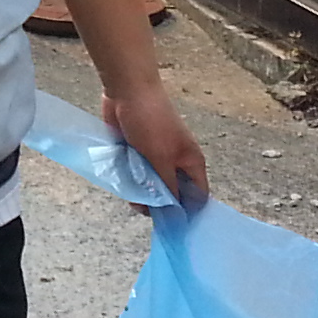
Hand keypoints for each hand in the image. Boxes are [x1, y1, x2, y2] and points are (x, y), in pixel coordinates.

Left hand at [105, 80, 211, 210]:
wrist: (126, 90)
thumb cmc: (151, 121)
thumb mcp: (161, 159)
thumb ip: (168, 189)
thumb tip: (175, 216)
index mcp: (191, 163)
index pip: (197, 197)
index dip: (186, 213)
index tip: (170, 226)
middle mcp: (176, 163)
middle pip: (171, 195)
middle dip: (157, 204)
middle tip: (141, 206)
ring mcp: (155, 159)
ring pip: (150, 187)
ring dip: (140, 192)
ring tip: (129, 191)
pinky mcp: (136, 154)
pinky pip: (135, 176)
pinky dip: (129, 180)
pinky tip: (121, 181)